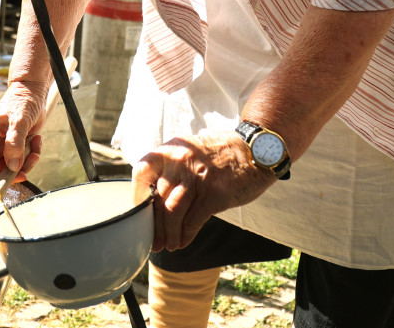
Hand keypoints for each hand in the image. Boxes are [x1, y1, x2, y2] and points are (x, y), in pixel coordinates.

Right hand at [0, 80, 46, 185]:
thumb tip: (13, 166)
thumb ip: (15, 142)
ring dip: (24, 164)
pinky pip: (22, 161)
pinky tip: (37, 142)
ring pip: (10, 167)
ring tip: (35, 151)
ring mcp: (3, 146)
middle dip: (9, 173)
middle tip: (23, 175)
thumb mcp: (19, 119)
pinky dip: (31, 157)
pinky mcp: (16, 148)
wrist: (34, 92)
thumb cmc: (23, 100)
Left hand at [132, 131, 275, 252]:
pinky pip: (193, 220)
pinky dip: (186, 235)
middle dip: (154, 225)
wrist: (257, 150)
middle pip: (157, 198)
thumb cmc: (222, 154)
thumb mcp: (191, 150)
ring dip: (169, 233)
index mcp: (172, 149)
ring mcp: (197, 177)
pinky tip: (184, 241)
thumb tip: (153, 197)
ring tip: (170, 245)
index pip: (142, 172)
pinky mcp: (214, 194)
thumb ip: (172, 167)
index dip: (136, 196)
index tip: (139, 213)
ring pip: (172, 212)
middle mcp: (181, 161)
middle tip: (154, 240)